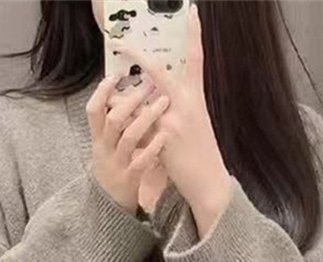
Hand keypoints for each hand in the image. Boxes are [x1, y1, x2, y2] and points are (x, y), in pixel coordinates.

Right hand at [86, 74, 169, 211]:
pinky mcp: (130, 180)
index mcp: (98, 140)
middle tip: (150, 83)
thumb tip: (125, 98)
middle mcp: (105, 150)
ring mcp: (117, 165)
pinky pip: (141, 162)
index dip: (102, 92)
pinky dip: (153, 147)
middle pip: (114, 119)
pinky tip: (165, 136)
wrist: (110, 209)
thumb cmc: (114, 171)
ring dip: (147, 117)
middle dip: (132, 100)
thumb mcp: (108, 148)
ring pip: (129, 137)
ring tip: (163, 102)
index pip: (93, 111)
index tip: (115, 75)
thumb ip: (115, 127)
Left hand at [113, 4, 232, 235]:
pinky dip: (127, 127)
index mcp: (195, 98)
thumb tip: (150, 98)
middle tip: (120, 42)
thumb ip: (173, 108)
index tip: (192, 12)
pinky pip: (137, 125)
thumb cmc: (200, 156)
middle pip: (158, 71)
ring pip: (139, 101)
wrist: (209, 183)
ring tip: (114, 103)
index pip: (196, 59)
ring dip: (123, 103)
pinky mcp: (163, 137)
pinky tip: (122, 133)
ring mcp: (174, 119)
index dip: (195, 34)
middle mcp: (185, 103)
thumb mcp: (193, 125)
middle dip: (137, 55)